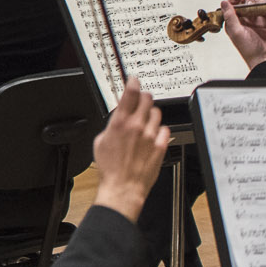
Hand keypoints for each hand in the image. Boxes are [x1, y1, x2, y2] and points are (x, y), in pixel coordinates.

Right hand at [89, 78, 169, 221]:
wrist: (123, 187)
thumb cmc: (110, 168)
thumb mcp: (101, 141)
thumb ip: (111, 126)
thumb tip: (117, 119)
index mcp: (120, 123)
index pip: (130, 93)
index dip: (133, 82)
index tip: (133, 80)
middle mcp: (137, 127)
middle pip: (147, 99)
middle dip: (143, 97)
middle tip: (140, 100)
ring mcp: (151, 136)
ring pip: (157, 113)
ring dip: (150, 114)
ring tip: (145, 122)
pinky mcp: (161, 146)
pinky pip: (164, 129)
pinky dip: (159, 130)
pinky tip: (153, 135)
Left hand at [219, 0, 265, 69]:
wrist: (265, 59)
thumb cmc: (249, 50)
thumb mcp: (236, 32)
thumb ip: (230, 17)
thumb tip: (223, 2)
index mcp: (232, 22)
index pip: (231, 4)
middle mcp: (243, 20)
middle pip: (244, 2)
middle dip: (247, 0)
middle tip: (251, 5)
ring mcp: (255, 20)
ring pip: (255, 4)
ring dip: (257, 3)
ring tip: (259, 10)